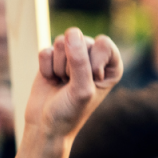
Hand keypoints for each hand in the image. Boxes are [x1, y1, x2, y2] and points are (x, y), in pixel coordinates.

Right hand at [0, 28, 121, 157]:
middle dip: (72, 65)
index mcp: (112, 66)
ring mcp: (72, 57)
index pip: (104, 43)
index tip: (91, 80)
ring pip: (62, 42)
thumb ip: (80, 61)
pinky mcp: (52, 58)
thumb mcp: (81, 90)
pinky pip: (45, 50)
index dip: (93, 62)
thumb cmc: (71, 112)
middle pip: (81, 40)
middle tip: (72, 84)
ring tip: (62, 82)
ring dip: (58, 66)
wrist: (46, 125)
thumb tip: (71, 33)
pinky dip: (45, 67)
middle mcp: (94, 59)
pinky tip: (50, 79)